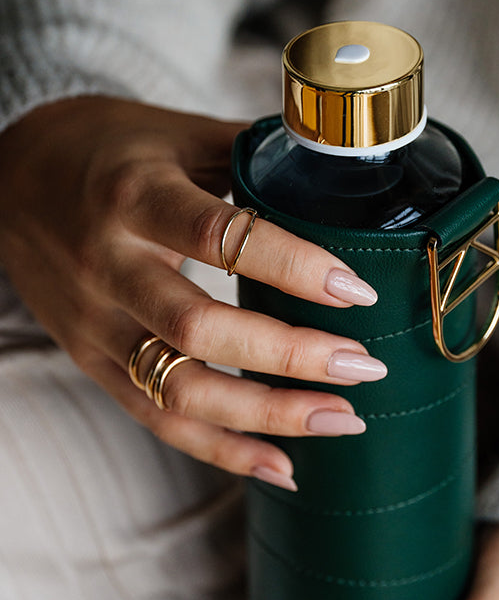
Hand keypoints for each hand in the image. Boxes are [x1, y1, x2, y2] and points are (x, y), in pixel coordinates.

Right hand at [0, 97, 385, 486]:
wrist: (9, 180)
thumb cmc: (106, 149)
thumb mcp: (174, 133)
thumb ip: (252, 156)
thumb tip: (344, 172)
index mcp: (134, 196)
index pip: (220, 238)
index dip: (294, 267)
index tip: (357, 291)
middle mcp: (108, 266)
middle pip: (201, 329)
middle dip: (291, 355)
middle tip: (362, 366)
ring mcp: (97, 324)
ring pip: (183, 390)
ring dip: (269, 415)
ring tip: (342, 419)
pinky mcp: (94, 362)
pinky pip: (160, 420)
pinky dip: (223, 451)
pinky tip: (283, 466)